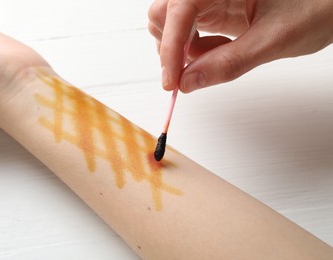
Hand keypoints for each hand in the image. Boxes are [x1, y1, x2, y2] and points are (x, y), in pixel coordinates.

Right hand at [148, 0, 332, 92]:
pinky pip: (189, 32)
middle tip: (188, 73)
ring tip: (216, 55)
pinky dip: (194, 50)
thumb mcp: (273, 39)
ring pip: (171, 24)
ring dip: (181, 48)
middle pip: (164, 13)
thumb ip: (229, 63)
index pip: (179, 11)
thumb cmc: (317, 6)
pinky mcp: (215, 12)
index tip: (172, 82)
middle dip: (171, 46)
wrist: (331, 3)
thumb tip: (189, 82)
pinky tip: (219, 50)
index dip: (171, 48)